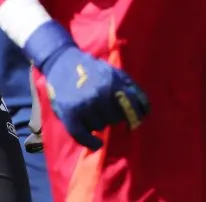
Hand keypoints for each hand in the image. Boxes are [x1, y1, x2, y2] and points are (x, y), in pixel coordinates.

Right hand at [25, 21, 148, 150]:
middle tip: (107, 110)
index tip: (134, 122)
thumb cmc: (91, 68)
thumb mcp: (114, 72)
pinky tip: (97, 143)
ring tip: (94, 113)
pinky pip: (83, 136)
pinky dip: (91, 143)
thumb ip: (131, 88)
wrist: (60, 61)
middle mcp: (98, 95)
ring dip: (100, 123)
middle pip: (116, 119)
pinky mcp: (69, 114)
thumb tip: (145, 110)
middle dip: (114, 116)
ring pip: (101, 126)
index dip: (136, 117)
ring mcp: (83, 106)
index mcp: (111, 83)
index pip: (132, 108)